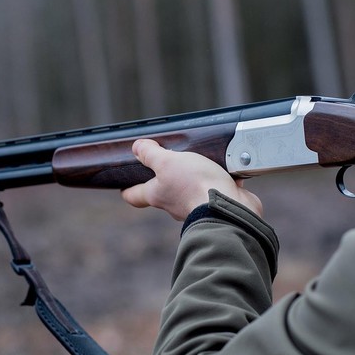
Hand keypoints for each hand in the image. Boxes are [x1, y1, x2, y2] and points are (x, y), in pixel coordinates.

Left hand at [121, 139, 263, 220]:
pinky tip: (224, 170)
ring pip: (189, 191)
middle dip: (164, 179)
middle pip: (162, 193)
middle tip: (167, 162)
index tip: (125, 184)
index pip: (134, 196)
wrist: (229, 206)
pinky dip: (217, 181)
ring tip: (200, 161)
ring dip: (193, 179)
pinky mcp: (216, 204)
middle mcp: (173, 204)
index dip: (128, 189)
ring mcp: (195, 206)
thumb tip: (136, 148)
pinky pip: (213, 191)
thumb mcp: (168, 162)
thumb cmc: (195, 186)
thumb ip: (151, 155)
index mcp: (157, 195)